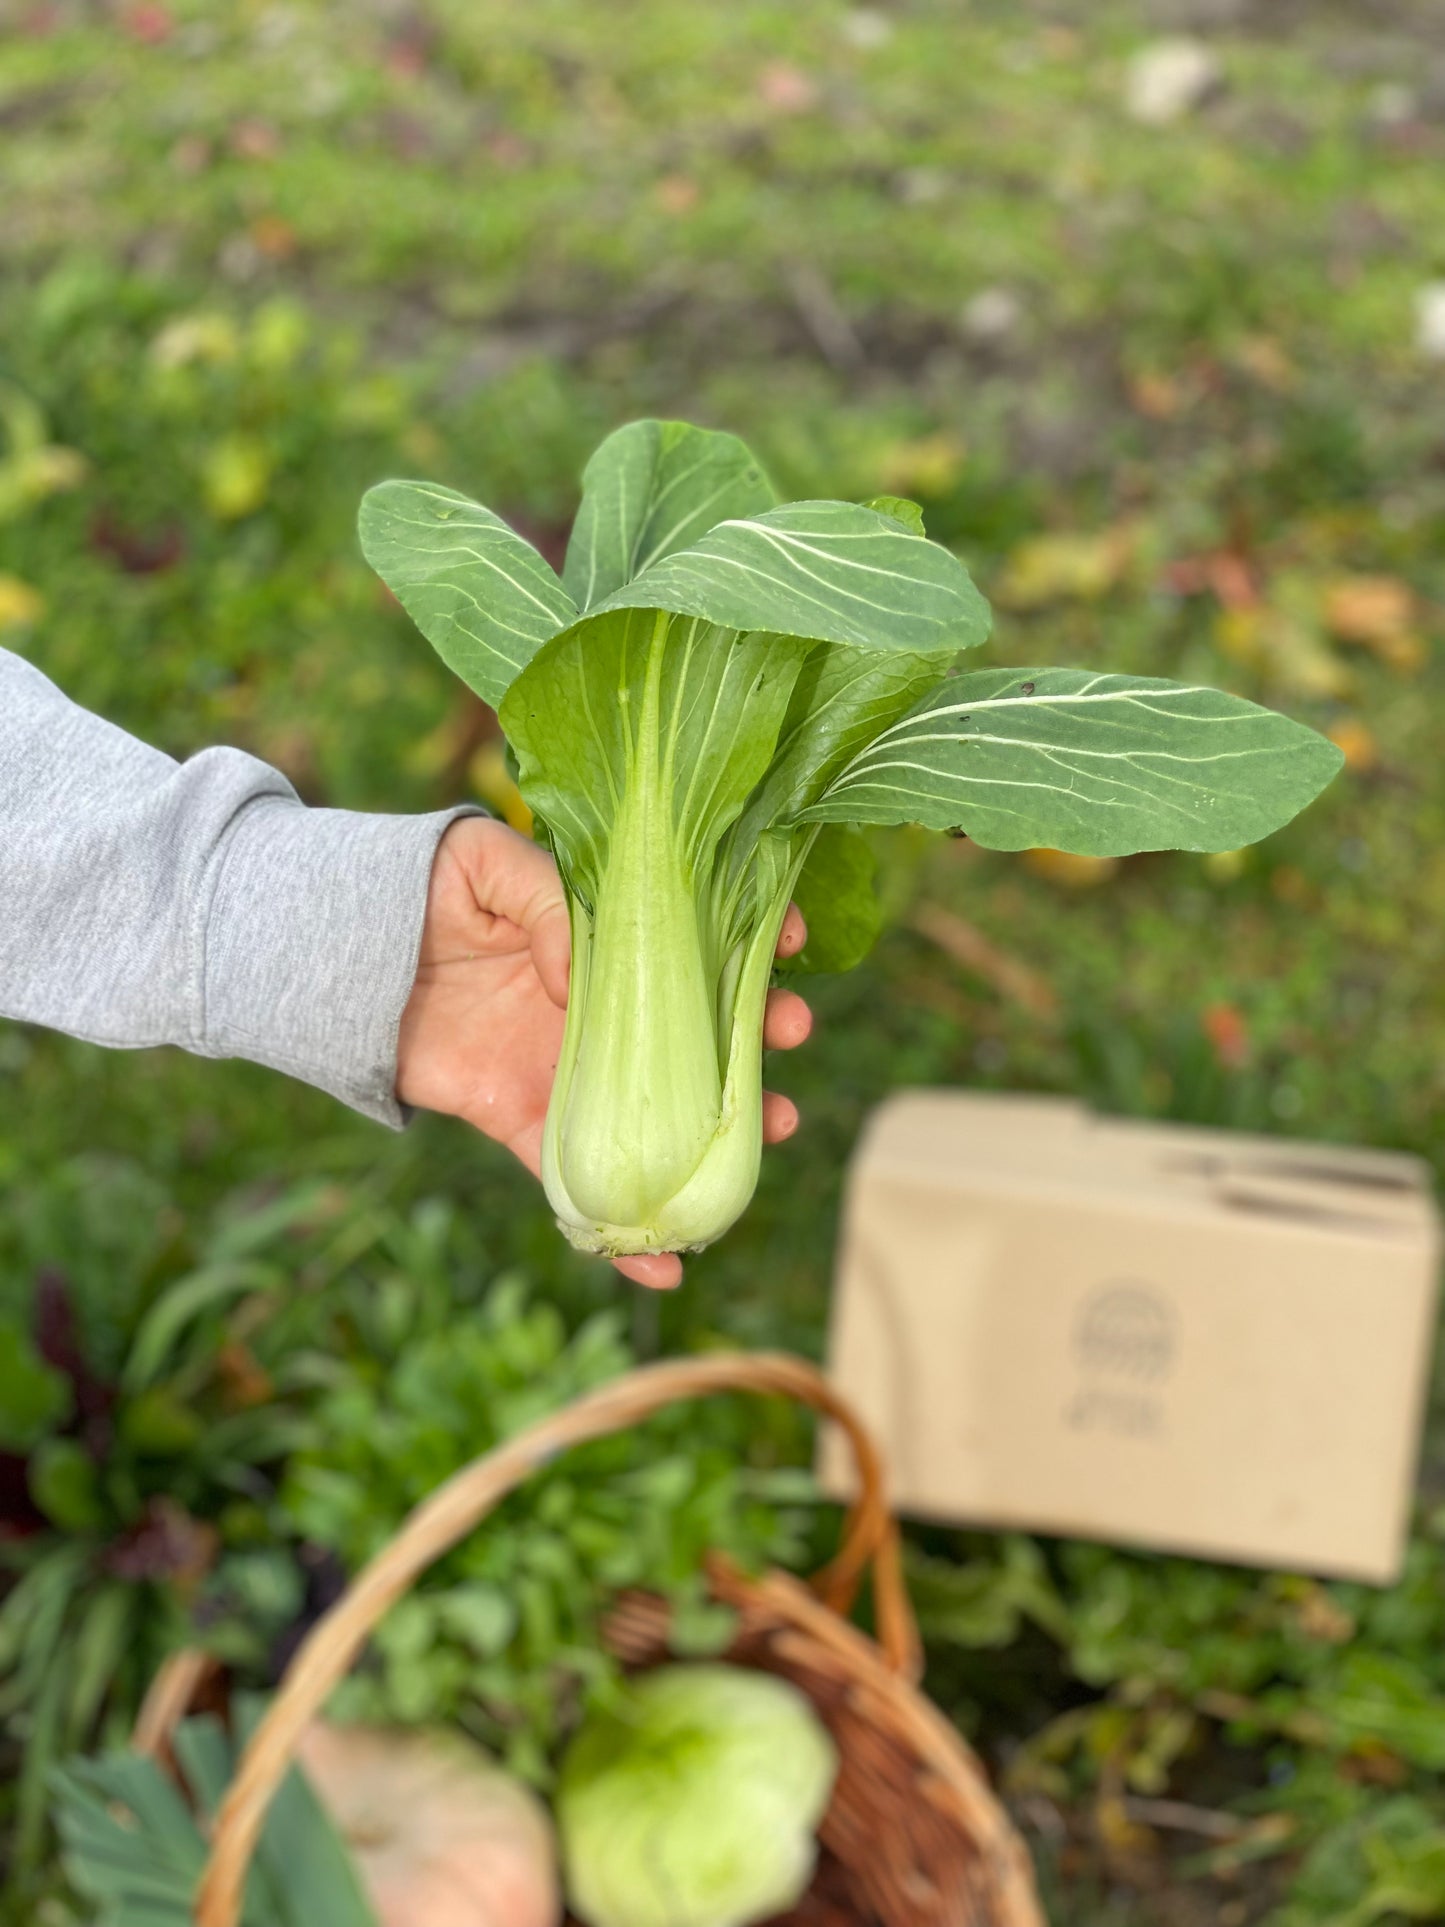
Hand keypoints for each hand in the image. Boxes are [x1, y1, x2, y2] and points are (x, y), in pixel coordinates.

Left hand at [396, 816, 812, 1289]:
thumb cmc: (420, 886)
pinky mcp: (523, 1118)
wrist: (344, 952)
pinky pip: (577, 1181)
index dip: (748, 935)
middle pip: (698, 1027)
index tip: (790, 940)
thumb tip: (579, 979)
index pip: (695, 936)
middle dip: (756, 1033)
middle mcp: (601, 1005)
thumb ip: (546, 902)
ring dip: (722, 1129)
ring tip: (770, 1130)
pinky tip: (666, 1267)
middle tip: (790, 1031)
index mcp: (605, 936)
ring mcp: (568, 1066)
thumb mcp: (486, 863)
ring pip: (660, 1108)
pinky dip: (618, 1234)